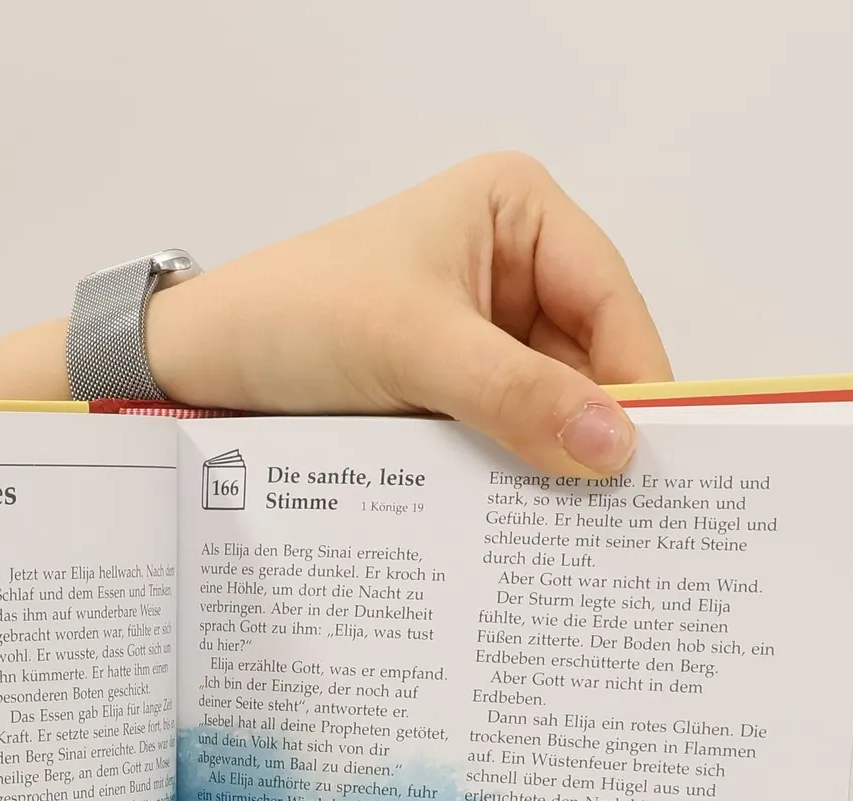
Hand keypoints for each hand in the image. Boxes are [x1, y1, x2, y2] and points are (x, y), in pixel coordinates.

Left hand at [146, 153, 669, 476]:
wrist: (198, 366)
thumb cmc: (295, 318)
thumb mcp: (412, 349)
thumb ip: (515, 396)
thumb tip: (613, 448)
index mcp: (518, 212)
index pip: (612, 302)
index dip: (638, 382)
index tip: (654, 463)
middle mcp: (513, 266)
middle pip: (590, 361)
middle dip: (596, 432)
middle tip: (626, 518)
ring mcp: (484, 334)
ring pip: (550, 409)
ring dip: (555, 464)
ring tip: (579, 534)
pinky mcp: (453, 392)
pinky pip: (507, 437)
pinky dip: (515, 479)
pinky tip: (526, 526)